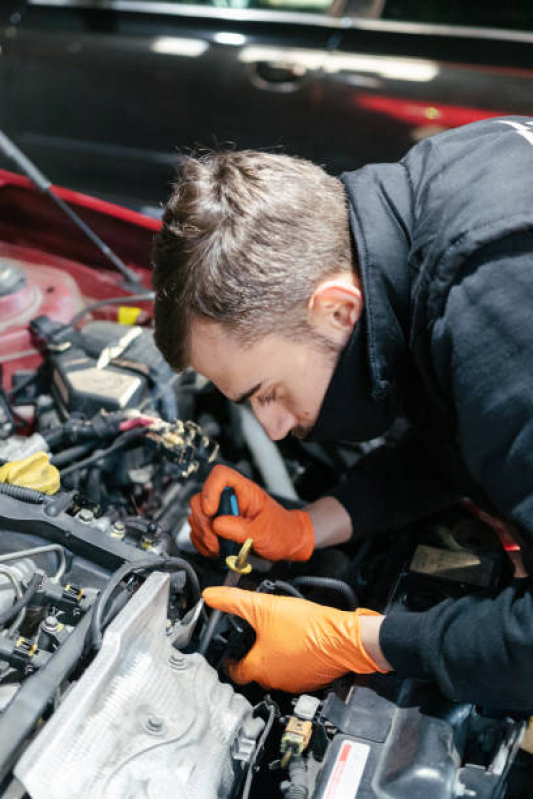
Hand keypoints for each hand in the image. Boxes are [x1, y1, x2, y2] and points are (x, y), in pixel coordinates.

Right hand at [189, 465, 313, 561]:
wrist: (286, 543)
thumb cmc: (281, 530)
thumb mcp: (263, 531)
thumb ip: (239, 528)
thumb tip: (216, 525)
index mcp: (243, 490)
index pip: (220, 475)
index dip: (210, 491)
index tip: (212, 511)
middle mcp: (229, 499)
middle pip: (200, 499)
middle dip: (205, 524)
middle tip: (218, 540)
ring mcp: (220, 513)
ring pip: (196, 518)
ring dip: (205, 537)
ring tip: (222, 548)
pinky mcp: (215, 528)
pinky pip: (198, 533)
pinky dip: (204, 545)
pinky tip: (219, 550)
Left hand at [202, 586, 388, 691]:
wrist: (344, 637)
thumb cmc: (307, 628)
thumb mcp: (264, 607)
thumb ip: (234, 601)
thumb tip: (211, 596)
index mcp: (259, 668)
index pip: (233, 672)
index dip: (228, 661)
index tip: (228, 653)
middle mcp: (275, 681)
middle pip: (254, 671)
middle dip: (251, 654)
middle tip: (252, 636)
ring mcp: (295, 683)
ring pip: (276, 671)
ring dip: (273, 656)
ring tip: (275, 634)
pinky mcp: (313, 679)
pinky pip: (295, 670)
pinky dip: (291, 657)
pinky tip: (296, 640)